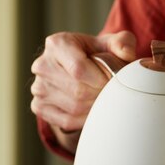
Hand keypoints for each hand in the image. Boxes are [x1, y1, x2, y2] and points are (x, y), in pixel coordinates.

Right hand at [30, 31, 135, 151]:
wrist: (82, 69)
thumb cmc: (98, 55)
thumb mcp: (112, 44)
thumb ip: (123, 43)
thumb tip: (125, 52)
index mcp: (58, 44)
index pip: (79, 68)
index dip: (102, 79)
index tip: (113, 81)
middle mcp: (43, 64)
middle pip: (78, 90)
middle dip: (101, 95)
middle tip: (112, 93)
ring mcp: (39, 87)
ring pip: (74, 107)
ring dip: (95, 107)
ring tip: (104, 99)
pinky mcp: (40, 106)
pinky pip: (67, 120)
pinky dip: (85, 119)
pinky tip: (94, 110)